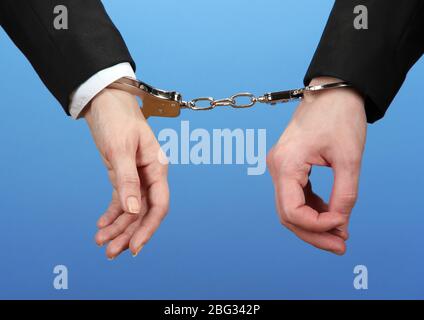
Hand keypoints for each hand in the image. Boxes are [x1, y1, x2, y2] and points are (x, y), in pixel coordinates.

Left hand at [84, 88, 168, 258]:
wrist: (105, 101)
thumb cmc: (118, 118)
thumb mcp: (121, 148)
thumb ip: (128, 179)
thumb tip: (132, 210)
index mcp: (157, 168)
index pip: (159, 205)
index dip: (149, 228)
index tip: (135, 247)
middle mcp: (150, 176)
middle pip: (144, 212)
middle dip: (129, 233)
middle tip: (111, 253)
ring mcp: (136, 177)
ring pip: (131, 210)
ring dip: (118, 228)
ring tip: (101, 244)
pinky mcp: (122, 176)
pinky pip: (120, 201)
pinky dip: (111, 215)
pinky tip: (101, 227)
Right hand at [267, 77, 365, 254]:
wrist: (332, 92)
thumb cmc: (339, 117)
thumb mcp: (349, 158)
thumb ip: (345, 195)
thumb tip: (340, 224)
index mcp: (286, 164)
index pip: (292, 211)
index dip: (317, 226)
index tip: (343, 225)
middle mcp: (276, 168)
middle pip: (288, 215)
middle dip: (314, 234)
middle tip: (341, 246)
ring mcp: (280, 167)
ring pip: (290, 209)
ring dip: (314, 224)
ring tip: (340, 233)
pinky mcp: (288, 166)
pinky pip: (295, 196)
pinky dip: (312, 209)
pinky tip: (331, 215)